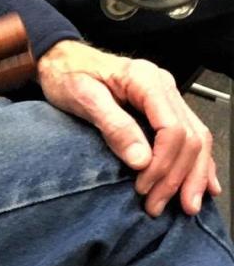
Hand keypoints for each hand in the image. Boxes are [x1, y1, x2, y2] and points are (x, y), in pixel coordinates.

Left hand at [37, 39, 219, 215]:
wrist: (61, 60)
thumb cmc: (67, 74)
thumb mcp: (82, 97)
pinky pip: (191, 136)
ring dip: (193, 176)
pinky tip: (204, 184)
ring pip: (197, 140)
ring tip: (186, 205)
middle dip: (177, 177)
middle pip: (190, 138)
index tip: (144, 186)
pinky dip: (198, 162)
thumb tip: (142, 159)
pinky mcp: (163, 108)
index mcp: (145, 80)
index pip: (172, 128)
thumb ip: (113, 125)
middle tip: (158, 205)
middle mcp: (163, 86)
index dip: (162, 163)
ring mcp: (166, 97)